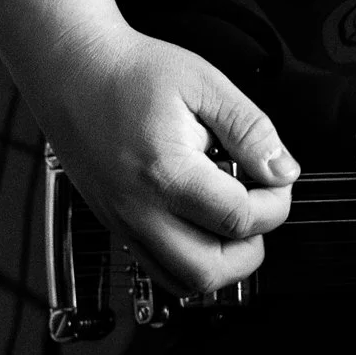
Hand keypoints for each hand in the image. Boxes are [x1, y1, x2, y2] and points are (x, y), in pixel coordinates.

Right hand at [29, 25, 297, 294]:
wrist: (73, 73)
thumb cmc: (130, 74)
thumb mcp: (206, 86)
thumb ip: (251, 131)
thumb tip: (282, 170)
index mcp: (166, 174)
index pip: (239, 221)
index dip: (275, 204)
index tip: (277, 180)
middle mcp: (139, 211)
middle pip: (207, 273)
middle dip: (250, 250)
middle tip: (259, 210)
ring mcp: (124, 224)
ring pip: (180, 282)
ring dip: (221, 263)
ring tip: (233, 219)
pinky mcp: (117, 226)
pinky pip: (158, 269)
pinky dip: (190, 261)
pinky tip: (204, 224)